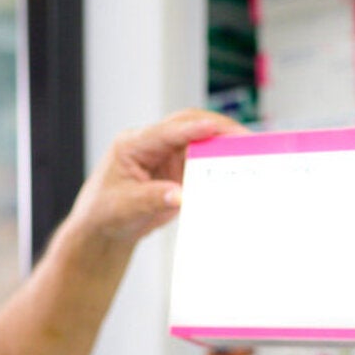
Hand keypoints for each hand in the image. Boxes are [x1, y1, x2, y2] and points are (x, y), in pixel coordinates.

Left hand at [68, 109, 247, 246]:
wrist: (104, 228)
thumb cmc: (105, 213)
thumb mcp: (125, 207)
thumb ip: (153, 199)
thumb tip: (181, 196)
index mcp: (132, 144)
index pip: (166, 132)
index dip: (193, 129)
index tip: (216, 129)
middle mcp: (151, 143)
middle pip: (188, 125)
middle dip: (217, 129)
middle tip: (245, 139)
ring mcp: (166, 154)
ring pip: (200, 140)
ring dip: (223, 144)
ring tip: (250, 151)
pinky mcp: (178, 169)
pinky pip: (203, 160)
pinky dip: (220, 163)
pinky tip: (238, 169)